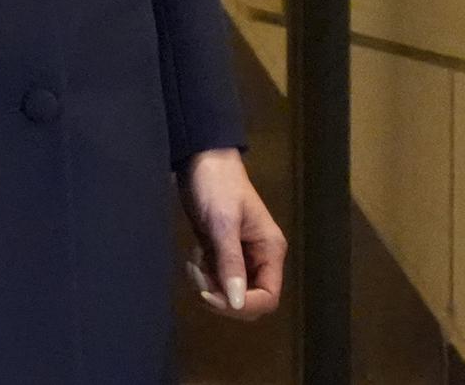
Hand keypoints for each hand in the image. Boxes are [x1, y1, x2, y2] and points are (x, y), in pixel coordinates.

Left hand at [181, 148, 284, 320]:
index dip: (243, 305)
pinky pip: (217, 279)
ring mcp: (241, 257)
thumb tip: (237, 304)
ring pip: (229, 293)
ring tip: (194, 260)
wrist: (200, 159)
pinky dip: (204, 275)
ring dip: (208, 285)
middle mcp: (260, 258)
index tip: (212, 295)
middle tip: (198, 275)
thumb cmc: (217, 185)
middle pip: (248, 300)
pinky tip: (194, 256)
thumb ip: (231, 263)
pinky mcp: (223, 253)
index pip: (268, 297)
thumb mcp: (223, 223)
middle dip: (222, 297)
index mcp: (270, 250)